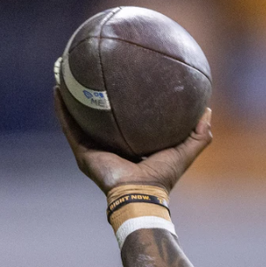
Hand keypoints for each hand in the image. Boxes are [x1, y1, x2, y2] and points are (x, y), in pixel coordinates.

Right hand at [54, 88, 212, 194]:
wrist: (139, 195)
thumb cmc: (162, 177)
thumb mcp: (184, 151)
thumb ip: (199, 134)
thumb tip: (207, 109)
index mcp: (130, 147)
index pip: (125, 121)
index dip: (124, 102)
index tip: (123, 79)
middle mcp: (109, 147)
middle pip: (98, 117)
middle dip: (93, 96)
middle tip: (92, 71)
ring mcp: (93, 150)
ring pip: (78, 119)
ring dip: (71, 98)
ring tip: (65, 74)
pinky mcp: (82, 153)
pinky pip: (69, 127)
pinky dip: (62, 110)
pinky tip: (58, 89)